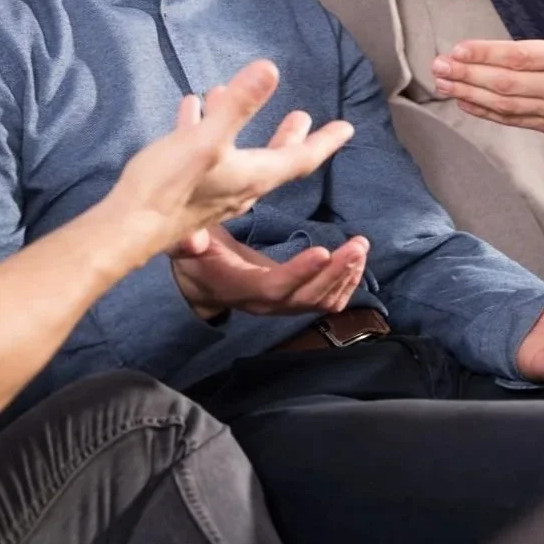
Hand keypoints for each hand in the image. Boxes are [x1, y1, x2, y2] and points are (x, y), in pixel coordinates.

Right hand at [110, 61, 354, 252]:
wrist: (127, 229)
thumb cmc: (169, 186)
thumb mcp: (207, 139)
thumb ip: (239, 106)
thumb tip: (270, 68)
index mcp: (254, 175)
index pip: (301, 158)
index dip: (326, 141)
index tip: (348, 128)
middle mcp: (241, 187)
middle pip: (275, 159)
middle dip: (289, 135)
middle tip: (303, 116)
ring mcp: (215, 193)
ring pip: (237, 155)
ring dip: (241, 127)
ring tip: (230, 96)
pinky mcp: (189, 194)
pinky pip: (204, 155)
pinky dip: (203, 130)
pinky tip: (188, 110)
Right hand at [171, 224, 369, 320]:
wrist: (202, 280)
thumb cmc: (195, 258)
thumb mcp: (183, 247)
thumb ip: (186, 242)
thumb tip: (193, 239)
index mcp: (238, 287)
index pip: (273, 287)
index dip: (299, 273)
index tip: (323, 250)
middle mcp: (264, 303)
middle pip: (306, 298)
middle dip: (336, 272)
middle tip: (357, 244)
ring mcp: (282, 305)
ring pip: (321, 301)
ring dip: (346, 275)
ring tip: (360, 245)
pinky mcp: (295, 300)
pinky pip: (326, 300)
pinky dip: (346, 281)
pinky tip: (355, 258)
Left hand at [431, 0, 543, 136]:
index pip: (522, 56)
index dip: (487, 53)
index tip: (458, 48)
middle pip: (506, 83)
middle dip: (468, 73)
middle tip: (438, 65)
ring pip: (505, 104)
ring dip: (470, 93)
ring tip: (443, 82)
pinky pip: (513, 120)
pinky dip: (486, 113)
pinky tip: (464, 101)